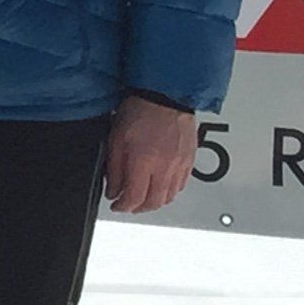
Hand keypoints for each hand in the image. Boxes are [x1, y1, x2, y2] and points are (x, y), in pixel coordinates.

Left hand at [104, 94, 198, 213]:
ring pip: (170, 196)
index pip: (134, 198)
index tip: (116, 205)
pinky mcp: (190, 160)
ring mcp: (180, 165)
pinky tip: (161, 186)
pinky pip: (181, 185)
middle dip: (139, 208)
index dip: (123, 206)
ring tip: (143, 198)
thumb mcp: (116, 139)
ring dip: (155, 202)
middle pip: (154, 202)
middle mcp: (165, 167)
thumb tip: (113, 190)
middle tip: (129, 205)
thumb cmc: (140, 111)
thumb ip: (115, 168)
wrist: (165, 96)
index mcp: (144, 162)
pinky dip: (170, 191)